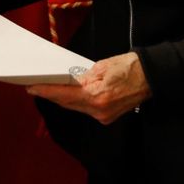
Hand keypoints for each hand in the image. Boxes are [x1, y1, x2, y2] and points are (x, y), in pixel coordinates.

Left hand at [27, 52, 151, 124]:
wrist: (150, 77)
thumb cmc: (128, 67)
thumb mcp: (101, 66)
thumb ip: (81, 76)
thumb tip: (67, 81)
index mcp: (96, 96)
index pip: (64, 95)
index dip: (46, 91)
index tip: (32, 88)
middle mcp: (98, 110)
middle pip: (68, 104)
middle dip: (51, 95)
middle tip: (35, 86)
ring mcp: (103, 116)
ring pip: (75, 107)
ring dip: (62, 99)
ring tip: (48, 89)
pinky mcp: (106, 117)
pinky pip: (85, 109)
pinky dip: (75, 102)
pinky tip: (67, 94)